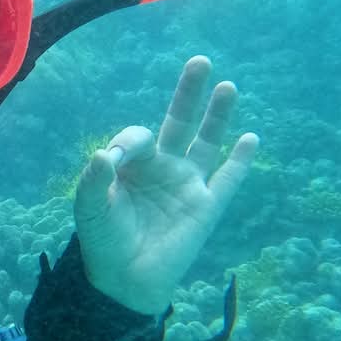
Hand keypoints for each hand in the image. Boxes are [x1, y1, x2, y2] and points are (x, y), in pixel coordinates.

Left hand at [73, 56, 258, 313]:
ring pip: (207, 143)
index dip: (130, 142)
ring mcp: (187, 185)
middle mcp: (162, 168)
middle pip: (178, 122)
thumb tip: (106, 154)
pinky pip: (227, 180)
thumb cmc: (102, 239)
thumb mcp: (89, 206)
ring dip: (217, 116)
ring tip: (227, 86)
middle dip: (188, 93)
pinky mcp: (205, 207)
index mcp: (132, 164)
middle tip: (199, 61)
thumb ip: (95, 179)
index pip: (138, 136)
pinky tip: (252, 138)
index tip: (117, 159)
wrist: (123, 279)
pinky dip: (240, 161)